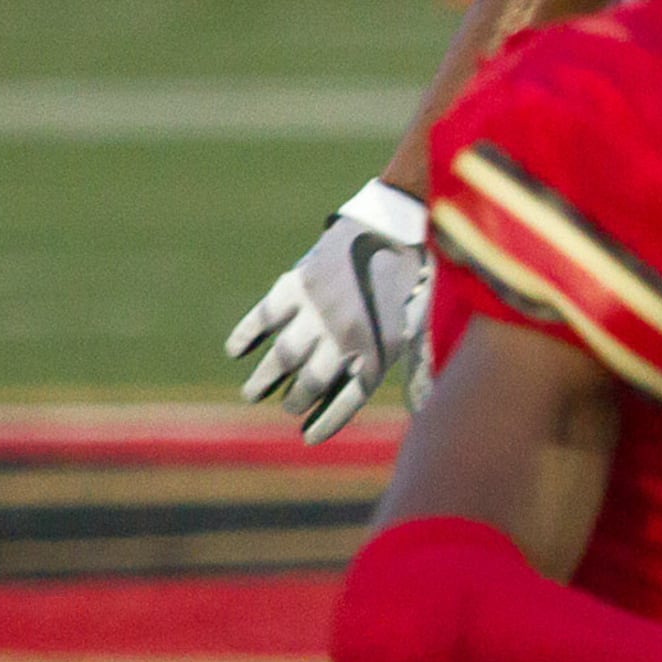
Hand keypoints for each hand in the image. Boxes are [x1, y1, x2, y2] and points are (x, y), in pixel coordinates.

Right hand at [226, 178, 432, 442]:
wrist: (393, 225)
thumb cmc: (410, 280)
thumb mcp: (418, 326)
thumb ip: (416, 368)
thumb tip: (425, 410)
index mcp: (378, 350)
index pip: (346, 399)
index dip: (326, 421)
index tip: (308, 436)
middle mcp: (344, 337)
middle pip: (311, 382)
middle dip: (296, 400)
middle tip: (287, 405)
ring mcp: (317, 312)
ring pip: (282, 359)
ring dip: (264, 380)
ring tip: (253, 394)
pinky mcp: (297, 286)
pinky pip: (262, 319)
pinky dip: (245, 336)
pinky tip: (237, 351)